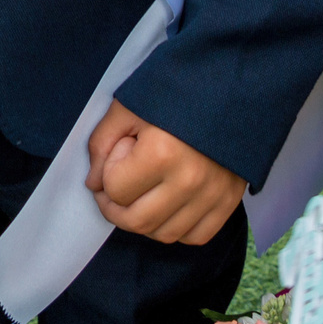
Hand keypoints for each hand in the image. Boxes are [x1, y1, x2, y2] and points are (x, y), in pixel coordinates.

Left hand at [84, 101, 244, 244]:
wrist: (226, 87)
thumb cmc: (172, 94)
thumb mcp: (127, 108)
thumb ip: (102, 144)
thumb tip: (93, 184)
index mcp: (161, 153)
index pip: (115, 190)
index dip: (106, 174)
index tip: (118, 154)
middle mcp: (190, 181)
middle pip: (137, 221)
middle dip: (114, 209)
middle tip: (113, 190)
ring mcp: (213, 195)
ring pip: (165, 234)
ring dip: (143, 222)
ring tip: (141, 195)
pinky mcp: (229, 201)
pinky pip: (196, 236)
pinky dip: (176, 228)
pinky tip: (168, 206)